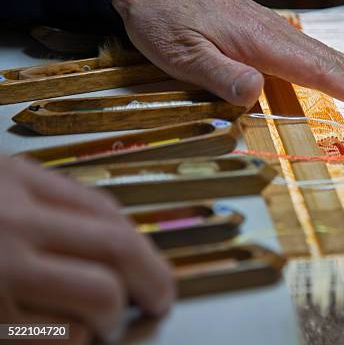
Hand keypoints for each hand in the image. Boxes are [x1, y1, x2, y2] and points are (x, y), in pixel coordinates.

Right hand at [0, 156, 174, 343]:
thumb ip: (52, 206)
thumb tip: (125, 241)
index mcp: (13, 182)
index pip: (105, 209)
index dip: (145, 247)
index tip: (160, 271)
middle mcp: (11, 224)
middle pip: (118, 249)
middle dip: (154, 282)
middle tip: (158, 302)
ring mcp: (0, 276)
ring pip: (102, 298)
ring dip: (108, 320)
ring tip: (92, 325)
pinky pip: (66, 339)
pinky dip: (72, 342)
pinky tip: (50, 335)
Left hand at [109, 0, 343, 115]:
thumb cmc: (163, 18)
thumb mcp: (180, 53)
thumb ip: (220, 75)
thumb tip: (256, 94)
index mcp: (262, 44)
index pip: (321, 73)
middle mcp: (277, 36)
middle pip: (337, 65)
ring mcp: (274, 32)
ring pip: (330, 57)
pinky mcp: (266, 32)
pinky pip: (314, 52)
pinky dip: (341, 64)